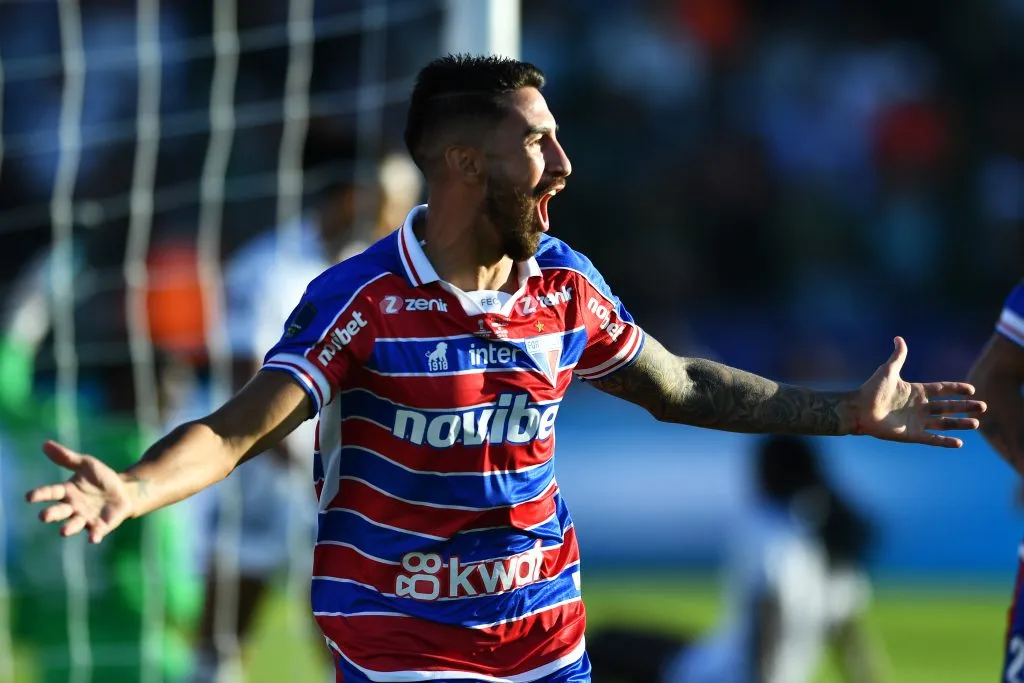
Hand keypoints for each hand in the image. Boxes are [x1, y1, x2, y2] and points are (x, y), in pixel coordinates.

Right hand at [25, 440, 135, 542]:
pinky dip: (93, 535)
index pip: (51, 492)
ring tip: (63, 531)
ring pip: (74, 525)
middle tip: (44, 516)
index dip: (40, 495)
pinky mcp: (100, 526)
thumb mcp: (86, 464)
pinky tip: (93, 538)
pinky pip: (95, 532)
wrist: (124, 491)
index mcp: (67, 492)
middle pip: (59, 512)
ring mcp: (85, 518)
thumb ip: (67, 457)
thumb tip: (45, 444)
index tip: (29, 497)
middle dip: (51, 514)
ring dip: (69, 528)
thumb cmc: (101, 478)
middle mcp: (73, 507)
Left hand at [852, 337, 985, 447]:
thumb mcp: (888, 371)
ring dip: (960, 423)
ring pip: (944, 423)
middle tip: (983, 406)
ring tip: (976, 423)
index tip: (971, 389)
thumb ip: (898, 356)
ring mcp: (916, 421)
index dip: (956, 389)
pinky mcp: (911, 434)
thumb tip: (899, 338)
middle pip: (948, 406)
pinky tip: (959, 442)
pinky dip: (945, 441)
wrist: (859, 409)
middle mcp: (919, 407)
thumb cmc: (871, 390)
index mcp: (916, 391)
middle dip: (965, 407)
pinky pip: (932, 439)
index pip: (941, 389)